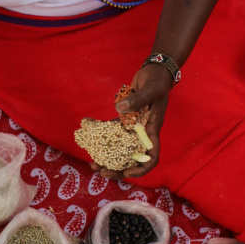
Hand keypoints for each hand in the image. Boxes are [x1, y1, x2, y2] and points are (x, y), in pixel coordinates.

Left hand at [94, 63, 172, 179]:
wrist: (154, 71)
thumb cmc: (157, 81)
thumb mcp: (151, 90)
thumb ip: (138, 100)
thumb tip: (119, 109)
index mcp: (152, 131)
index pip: (151, 157)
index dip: (141, 169)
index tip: (126, 172)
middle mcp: (143, 133)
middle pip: (132, 158)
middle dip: (117, 168)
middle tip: (101, 171)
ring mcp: (133, 127)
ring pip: (120, 148)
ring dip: (106, 156)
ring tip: (92, 162)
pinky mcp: (124, 119)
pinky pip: (111, 130)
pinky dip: (99, 130)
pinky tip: (86, 125)